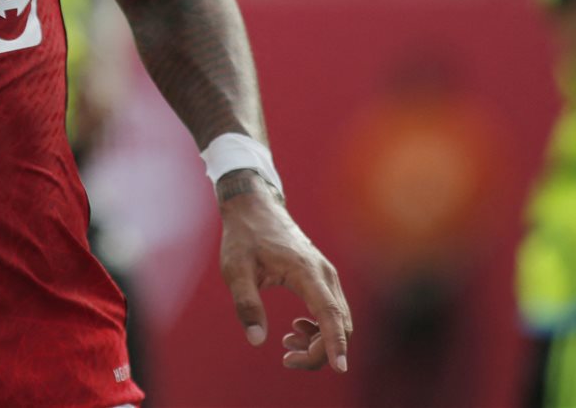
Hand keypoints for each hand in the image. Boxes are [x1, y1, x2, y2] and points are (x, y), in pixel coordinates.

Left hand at [217, 172, 351, 372]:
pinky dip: (319, 328)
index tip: (340, 368)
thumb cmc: (243, 237)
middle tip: (287, 359)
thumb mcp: (235, 270)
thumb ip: (246, 304)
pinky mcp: (321, 278)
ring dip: (318, 341)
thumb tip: (257, 340)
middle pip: (339, 324)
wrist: (253, 207)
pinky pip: (332, 311)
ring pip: (338, 320)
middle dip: (319, 351)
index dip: (336, 343)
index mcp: (306, 271)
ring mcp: (326, 276)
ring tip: (286, 342)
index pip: (330, 314)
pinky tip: (295, 329)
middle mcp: (324, 274)